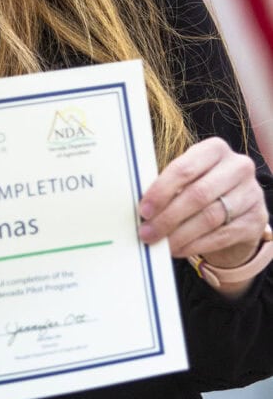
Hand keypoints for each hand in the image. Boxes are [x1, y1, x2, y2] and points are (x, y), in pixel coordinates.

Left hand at [138, 137, 268, 269]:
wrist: (237, 210)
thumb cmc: (203, 189)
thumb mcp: (188, 179)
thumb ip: (168, 186)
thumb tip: (142, 208)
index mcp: (215, 149)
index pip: (184, 168)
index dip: (161, 191)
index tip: (144, 210)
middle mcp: (238, 166)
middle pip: (197, 194)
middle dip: (168, 217)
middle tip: (148, 233)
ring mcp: (251, 192)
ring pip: (210, 217)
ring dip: (180, 235)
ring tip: (162, 244)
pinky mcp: (257, 218)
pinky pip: (222, 235)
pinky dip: (197, 245)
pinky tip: (180, 249)